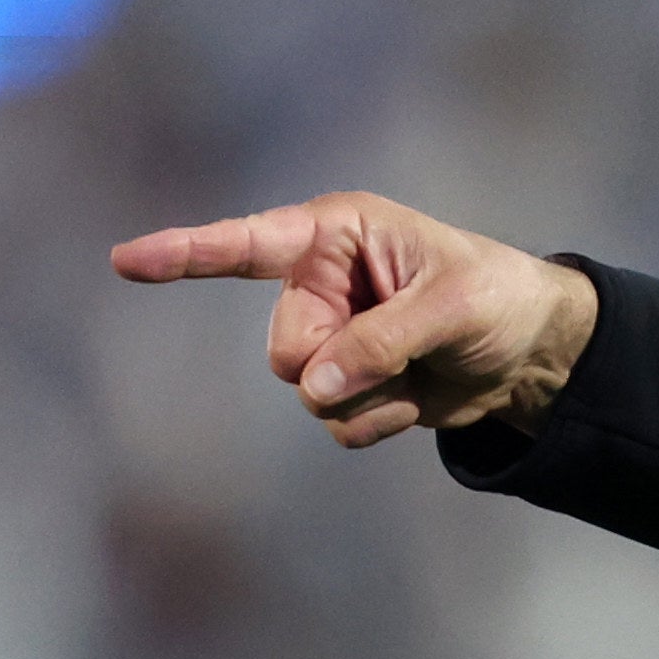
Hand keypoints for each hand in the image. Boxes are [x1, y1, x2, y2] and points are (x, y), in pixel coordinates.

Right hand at [108, 190, 599, 448]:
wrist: (533, 351)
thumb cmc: (497, 298)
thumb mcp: (451, 308)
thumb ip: (378, 342)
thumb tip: (314, 387)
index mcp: (336, 235)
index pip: (246, 244)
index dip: (185, 253)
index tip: (125, 261)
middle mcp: (321, 282)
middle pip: (284, 349)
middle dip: (337, 364)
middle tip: (401, 347)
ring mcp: (330, 337)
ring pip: (307, 392)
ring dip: (368, 396)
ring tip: (418, 370)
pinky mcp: (347, 383)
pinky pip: (336, 422)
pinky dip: (379, 421)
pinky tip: (415, 399)